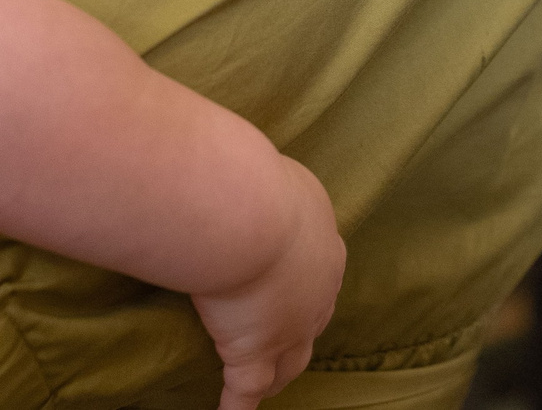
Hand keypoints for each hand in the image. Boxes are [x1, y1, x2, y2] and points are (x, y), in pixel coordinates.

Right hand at [191, 156, 343, 409]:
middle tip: (288, 337)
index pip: (318, 264)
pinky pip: (245, 391)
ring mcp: (289, 325)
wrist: (244, 211)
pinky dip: (237, 408)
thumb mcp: (261, 167)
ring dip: (280, 372)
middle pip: (314, 318)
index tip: (291, 281)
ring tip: (269, 382)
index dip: (306, 279)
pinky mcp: (254, 353)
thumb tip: (222, 157)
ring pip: (290, 361)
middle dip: (302, 329)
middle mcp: (316, 285)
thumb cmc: (247, 176)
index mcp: (319, 235)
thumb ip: (249, 173)